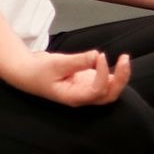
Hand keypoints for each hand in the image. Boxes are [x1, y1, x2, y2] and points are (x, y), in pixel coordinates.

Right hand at [0, 48, 131, 107]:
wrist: (29, 73)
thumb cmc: (39, 72)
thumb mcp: (56, 64)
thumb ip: (77, 61)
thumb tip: (96, 55)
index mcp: (73, 97)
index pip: (96, 90)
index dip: (102, 73)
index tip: (100, 55)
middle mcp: (83, 97)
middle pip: (109, 96)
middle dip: (120, 79)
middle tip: (124, 60)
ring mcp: (87, 90)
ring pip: (110, 90)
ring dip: (120, 76)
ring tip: (124, 59)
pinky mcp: (88, 82)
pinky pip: (107, 81)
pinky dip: (115, 73)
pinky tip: (118, 61)